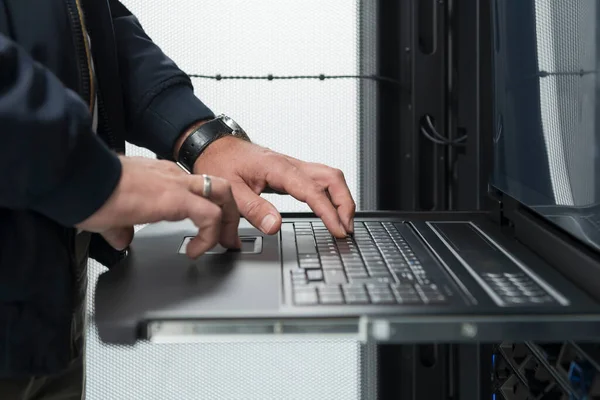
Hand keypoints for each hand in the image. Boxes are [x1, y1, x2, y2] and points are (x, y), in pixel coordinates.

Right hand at [76, 156, 240, 257]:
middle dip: (230, 214)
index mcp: (161, 177)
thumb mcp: (110, 212)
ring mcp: (177, 185)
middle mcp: (173, 177)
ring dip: (228, 223)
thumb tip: (123, 239)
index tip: (206, 231)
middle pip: (219, 186)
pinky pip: (209, 216)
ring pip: (223, 194)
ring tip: (221, 245)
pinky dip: (209, 237)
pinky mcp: (175, 199)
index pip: (197, 189)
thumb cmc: (90, 190)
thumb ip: (121, 226)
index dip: (207, 210)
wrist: (80, 179)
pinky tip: (195, 251)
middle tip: (228, 238)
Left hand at [192, 137, 355, 237]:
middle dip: (345, 203)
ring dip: (342, 198)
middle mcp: (291, 164)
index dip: (329, 212)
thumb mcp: (231, 191)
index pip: (313, 190)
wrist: (215, 146)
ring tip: (343, 222)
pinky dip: (332, 194)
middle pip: (332, 178)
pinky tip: (330, 209)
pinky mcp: (292, 171)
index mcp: (278, 168)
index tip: (337, 229)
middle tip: (346, 228)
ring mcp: (293, 167)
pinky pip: (320, 179)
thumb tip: (274, 226)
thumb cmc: (221, 163)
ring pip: (330, 177)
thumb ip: (253, 209)